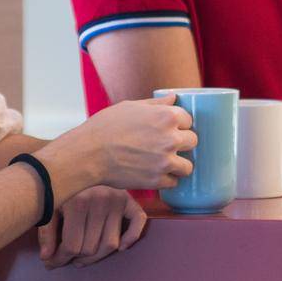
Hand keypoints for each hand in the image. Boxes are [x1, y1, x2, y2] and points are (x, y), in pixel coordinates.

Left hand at [38, 186, 147, 269]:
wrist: (81, 160)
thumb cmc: (61, 186)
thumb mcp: (48, 205)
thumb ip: (46, 232)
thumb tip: (47, 258)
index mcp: (77, 203)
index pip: (72, 246)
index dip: (59, 260)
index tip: (51, 263)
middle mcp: (99, 201)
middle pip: (90, 248)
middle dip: (75, 259)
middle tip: (66, 259)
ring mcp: (116, 200)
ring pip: (111, 244)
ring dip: (97, 257)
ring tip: (83, 256)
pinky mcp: (129, 199)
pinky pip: (137, 222)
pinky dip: (131, 237)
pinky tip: (120, 247)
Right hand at [43, 95, 196, 191]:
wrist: (88, 153)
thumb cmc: (106, 126)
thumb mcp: (131, 107)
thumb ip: (156, 104)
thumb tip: (173, 98)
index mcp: (166, 117)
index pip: (189, 120)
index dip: (179, 124)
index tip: (170, 128)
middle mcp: (170, 138)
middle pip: (193, 141)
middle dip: (182, 143)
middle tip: (166, 145)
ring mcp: (165, 161)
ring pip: (187, 166)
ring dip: (178, 164)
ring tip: (163, 162)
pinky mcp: (157, 180)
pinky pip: (173, 182)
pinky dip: (165, 179)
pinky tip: (153, 173)